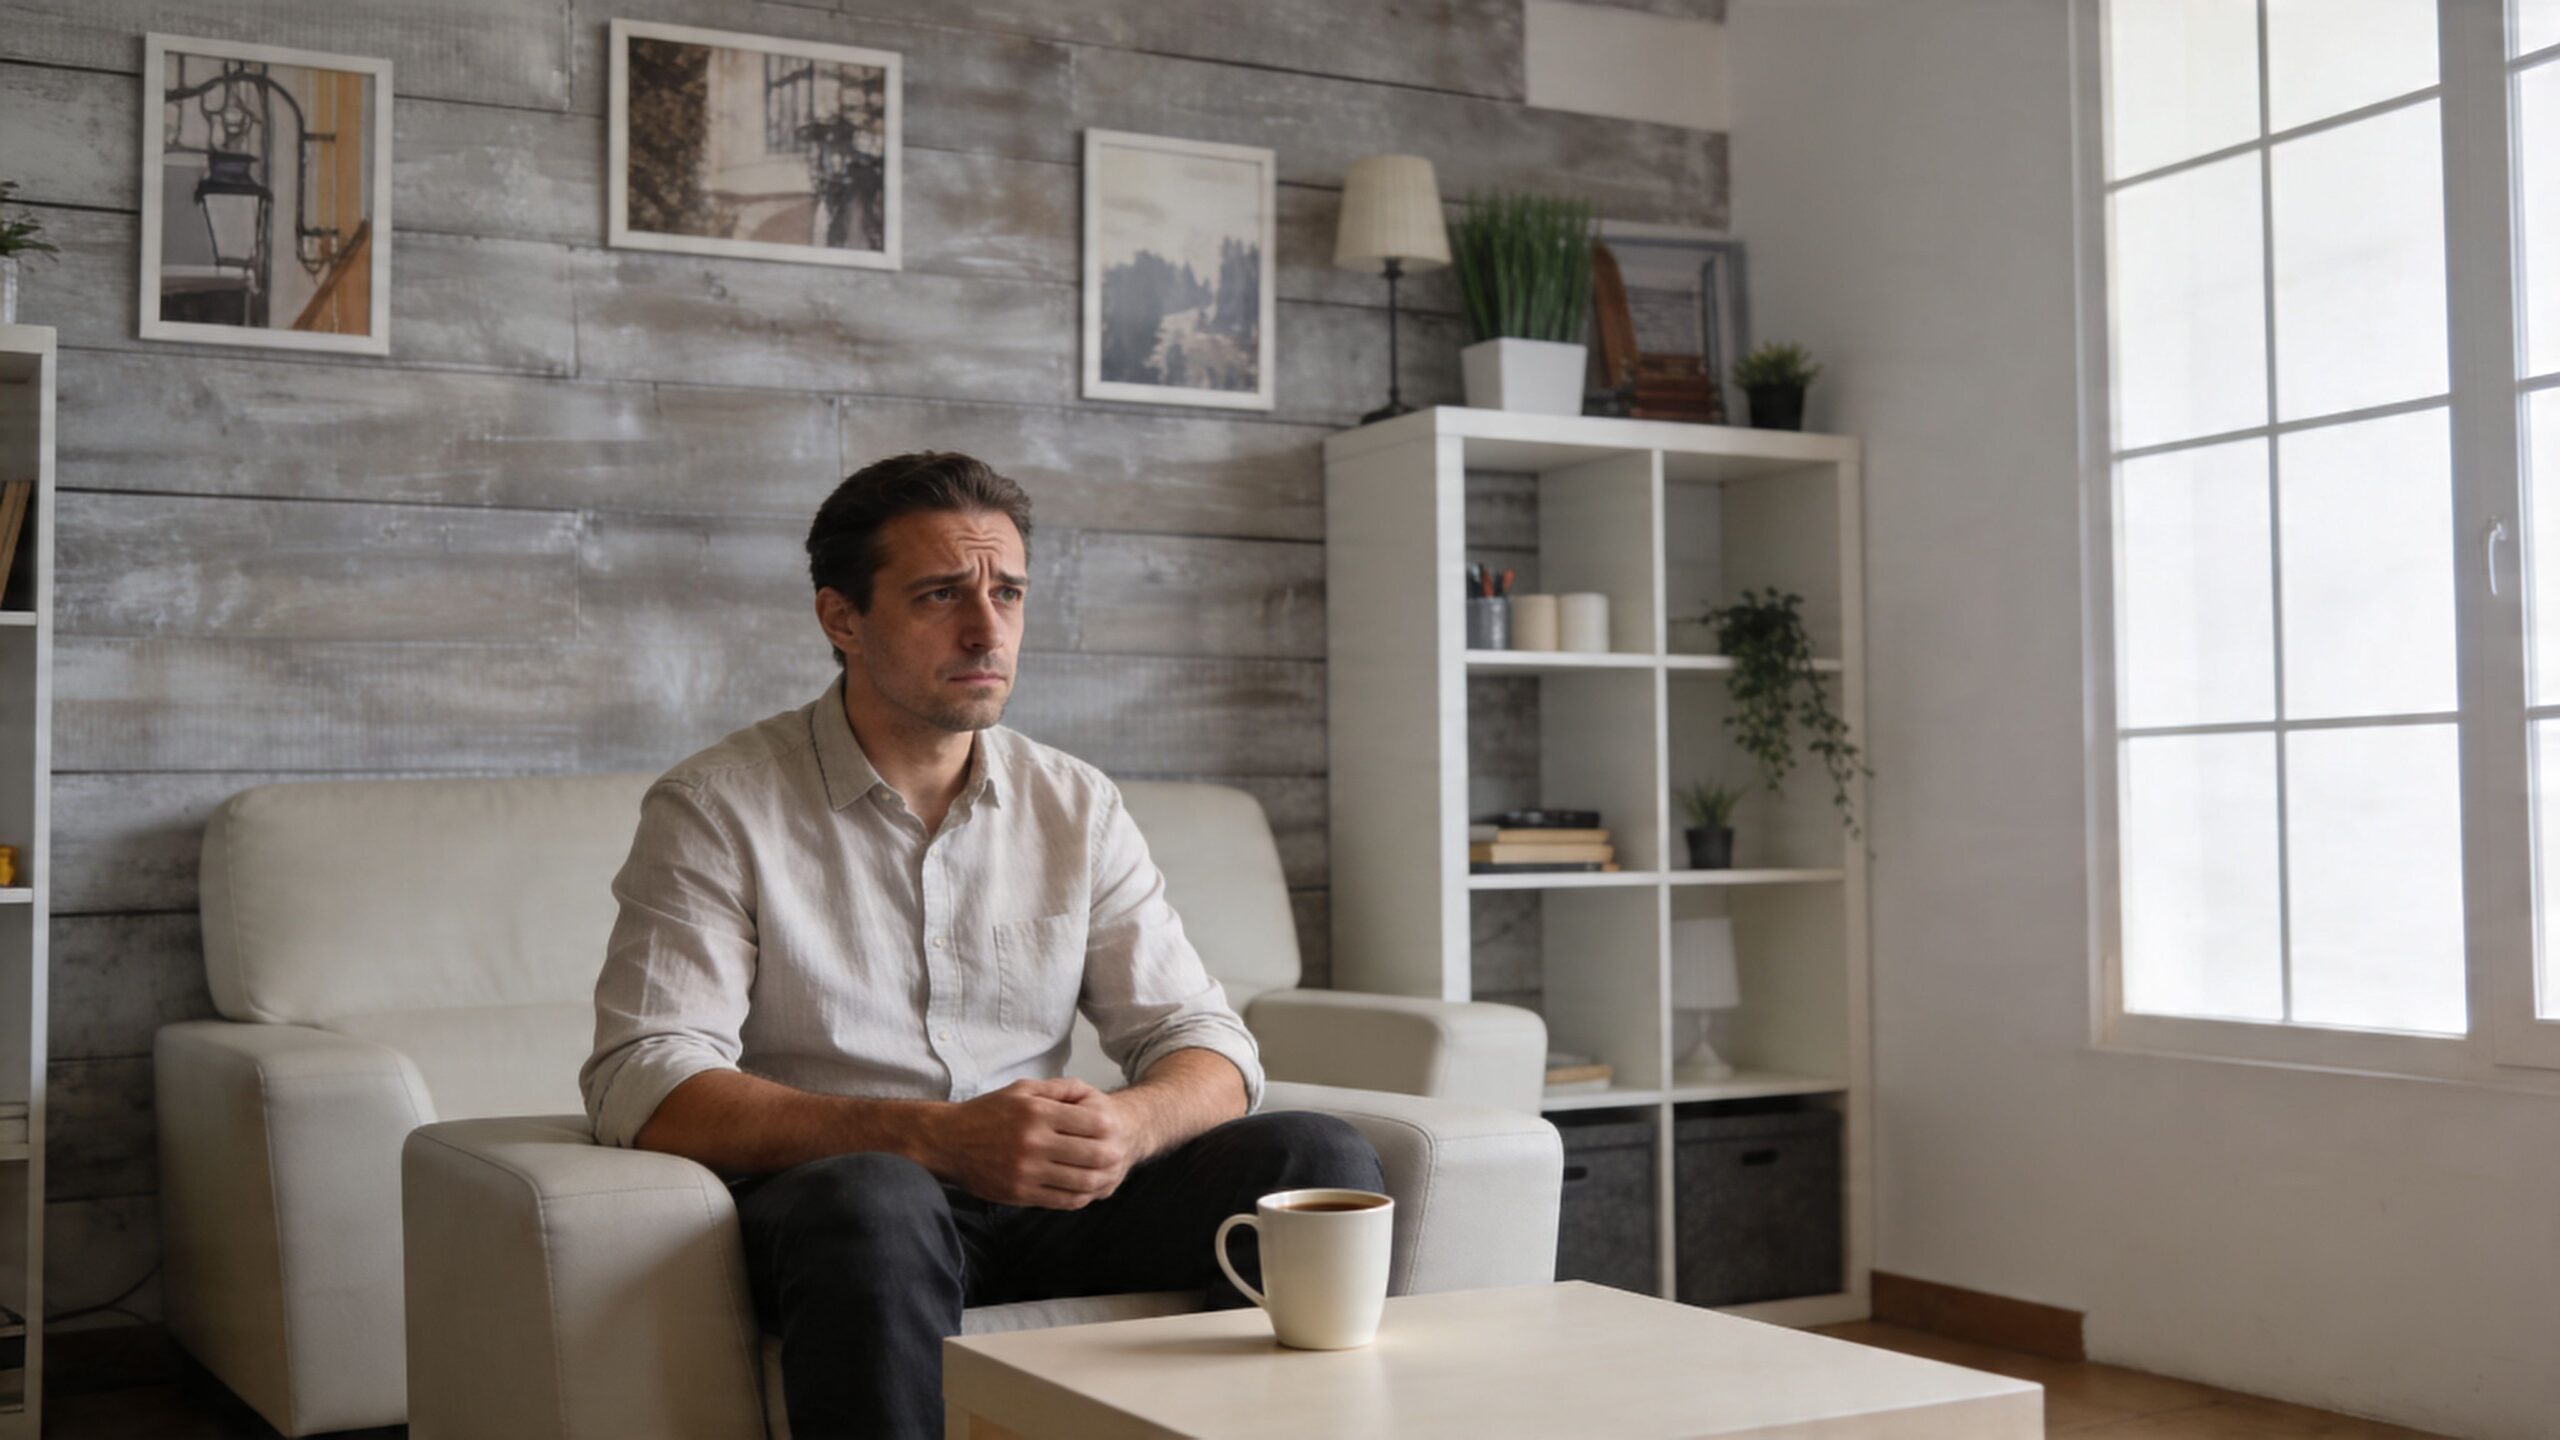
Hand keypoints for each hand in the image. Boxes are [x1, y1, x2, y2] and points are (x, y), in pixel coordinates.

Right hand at [926, 1077, 1128, 1209]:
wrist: (948, 1141)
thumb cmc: (989, 1112)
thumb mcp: (1022, 1089)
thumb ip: (1058, 1089)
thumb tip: (1090, 1095)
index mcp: (1037, 1113)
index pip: (1093, 1122)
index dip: (1111, 1127)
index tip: (1115, 1129)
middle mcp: (1034, 1142)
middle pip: (1094, 1154)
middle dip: (1112, 1155)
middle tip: (1119, 1154)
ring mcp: (1027, 1171)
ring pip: (1081, 1182)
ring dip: (1101, 1179)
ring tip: (1107, 1174)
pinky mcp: (1019, 1193)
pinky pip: (1061, 1200)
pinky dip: (1080, 1197)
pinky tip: (1084, 1189)